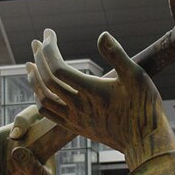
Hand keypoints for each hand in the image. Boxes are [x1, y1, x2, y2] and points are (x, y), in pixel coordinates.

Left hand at [28, 29, 174, 169]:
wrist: (144, 142)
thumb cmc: (144, 107)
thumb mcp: (136, 76)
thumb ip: (118, 55)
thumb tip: (102, 35)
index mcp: (92, 91)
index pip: (57, 68)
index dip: (49, 49)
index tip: (49, 33)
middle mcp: (79, 107)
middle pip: (46, 80)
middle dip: (39, 58)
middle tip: (36, 41)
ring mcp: (75, 119)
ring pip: (43, 99)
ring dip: (34, 80)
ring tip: (30, 64)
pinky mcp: (76, 127)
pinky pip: (49, 114)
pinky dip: (40, 98)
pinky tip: (41, 89)